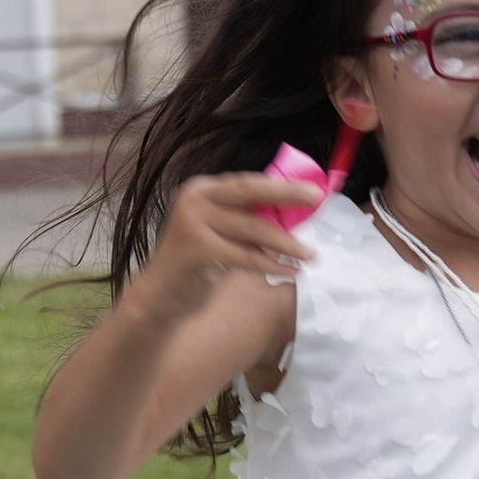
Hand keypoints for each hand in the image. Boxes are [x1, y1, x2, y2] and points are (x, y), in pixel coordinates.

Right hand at [152, 169, 325, 304]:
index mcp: (202, 190)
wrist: (161, 296)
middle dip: (287, 194)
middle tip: (317, 200)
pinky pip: (246, 257)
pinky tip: (291, 272)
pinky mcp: (198, 251)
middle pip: (250, 192)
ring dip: (287, 243)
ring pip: (253, 228)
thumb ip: (246, 219)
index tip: (312, 189)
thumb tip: (294, 213)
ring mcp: (193, 224)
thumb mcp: (220, 233)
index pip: (247, 182)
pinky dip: (271, 265)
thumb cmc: (198, 264)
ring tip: (311, 255)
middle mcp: (195, 200)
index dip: (281, 185)